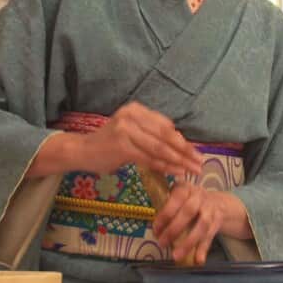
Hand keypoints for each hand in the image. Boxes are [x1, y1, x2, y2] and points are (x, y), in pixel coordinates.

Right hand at [75, 102, 203, 177]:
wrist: (82, 151)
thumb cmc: (109, 145)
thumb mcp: (131, 133)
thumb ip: (152, 135)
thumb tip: (181, 146)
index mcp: (136, 109)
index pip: (166, 126)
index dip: (183, 141)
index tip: (196, 153)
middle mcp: (132, 115)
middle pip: (166, 135)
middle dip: (185, 151)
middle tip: (200, 163)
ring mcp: (126, 129)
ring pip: (160, 148)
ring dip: (179, 161)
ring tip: (192, 170)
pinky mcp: (122, 145)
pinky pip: (149, 158)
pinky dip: (165, 166)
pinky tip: (176, 172)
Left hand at [152, 185, 250, 265]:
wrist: (217, 202)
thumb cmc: (188, 201)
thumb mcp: (178, 196)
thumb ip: (167, 206)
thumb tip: (153, 226)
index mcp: (185, 188)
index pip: (175, 199)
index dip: (165, 215)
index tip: (156, 230)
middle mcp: (199, 196)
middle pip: (188, 212)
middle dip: (174, 229)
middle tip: (162, 243)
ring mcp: (210, 209)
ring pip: (202, 225)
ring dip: (188, 242)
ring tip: (176, 256)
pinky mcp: (218, 221)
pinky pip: (210, 236)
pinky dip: (203, 249)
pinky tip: (198, 260)